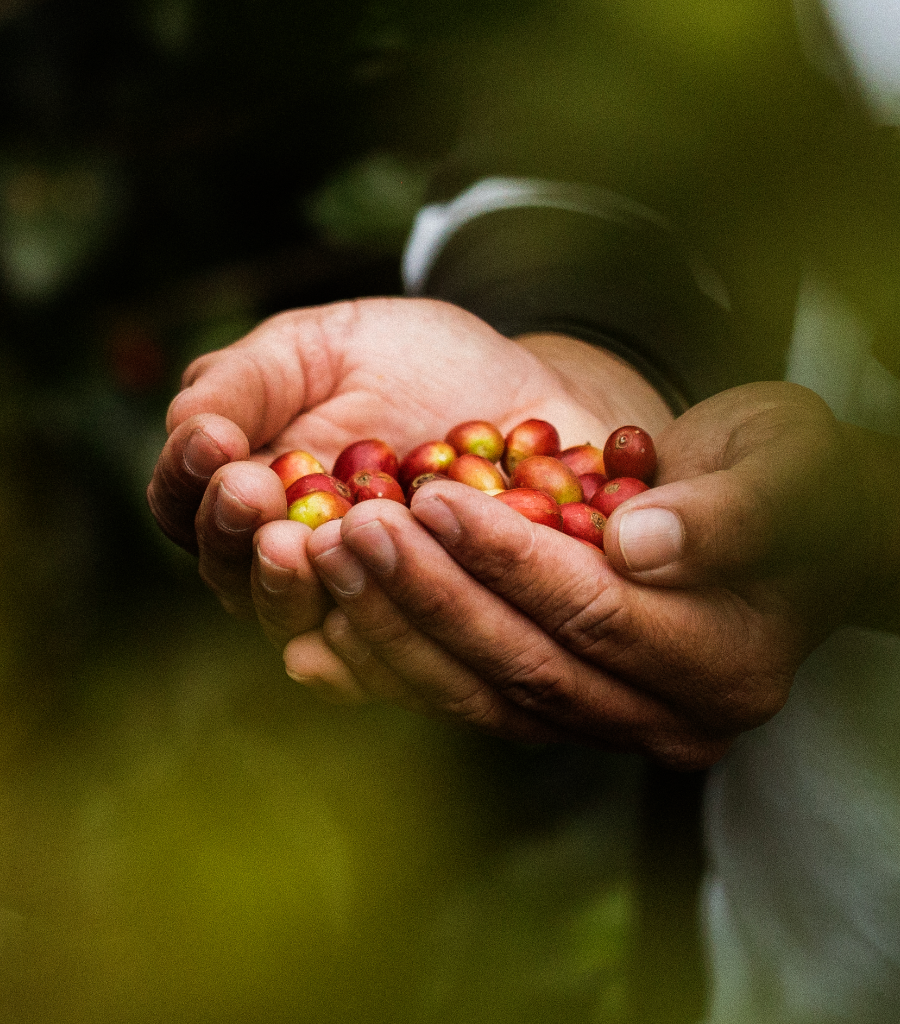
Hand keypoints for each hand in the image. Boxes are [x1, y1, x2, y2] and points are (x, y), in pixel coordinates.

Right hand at [147, 300, 662, 625]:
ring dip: (297, 589)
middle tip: (252, 493)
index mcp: (253, 497)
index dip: (189, 480)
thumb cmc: (411, 363)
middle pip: (238, 580)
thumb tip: (193, 429)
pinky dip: (383, 637)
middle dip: (237, 537)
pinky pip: (396, 657)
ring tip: (308, 541)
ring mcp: (361, 601)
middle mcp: (296, 564)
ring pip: (306, 625)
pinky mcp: (429, 626)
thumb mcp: (320, 346)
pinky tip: (387, 598)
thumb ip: (245, 382)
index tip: (213, 441)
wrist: (520, 390)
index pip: (190, 509)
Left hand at [292, 381, 878, 767]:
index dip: (510, 558)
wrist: (804, 531)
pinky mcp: (573, 712)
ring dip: (402, 629)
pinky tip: (337, 620)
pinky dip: (406, 661)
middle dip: (432, 596)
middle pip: (529, 666)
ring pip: (490, 693)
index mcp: (728, 662)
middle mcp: (672, 718)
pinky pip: (477, 697)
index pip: (598, 615)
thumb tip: (637, 546)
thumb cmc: (803, 482)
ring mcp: (619, 726)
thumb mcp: (790, 466)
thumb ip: (729, 510)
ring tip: (332, 559)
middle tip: (352, 529)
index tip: (432, 496)